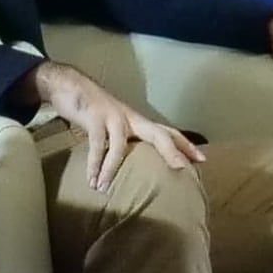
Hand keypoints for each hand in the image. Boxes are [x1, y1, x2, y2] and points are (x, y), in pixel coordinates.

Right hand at [31, 56, 200, 182]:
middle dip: (172, 151)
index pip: (168, 132)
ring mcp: (113, 117)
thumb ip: (126, 138)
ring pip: (121, 145)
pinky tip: (92, 180)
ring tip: (105, 188)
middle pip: (159, 134)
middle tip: (183, 168)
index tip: (202, 159)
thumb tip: (136, 162)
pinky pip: (97, 145)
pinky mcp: (94, 119)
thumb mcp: (115, 123)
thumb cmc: (94, 108)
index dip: (185, 144)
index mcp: (138, 121)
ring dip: (111, 169)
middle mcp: (131, 118)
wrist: (70, 84)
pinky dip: (94, 164)